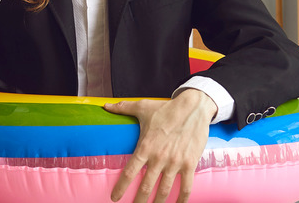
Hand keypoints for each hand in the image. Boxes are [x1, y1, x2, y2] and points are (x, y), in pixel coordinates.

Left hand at [103, 89, 217, 202]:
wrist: (193, 107)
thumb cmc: (166, 108)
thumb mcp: (143, 107)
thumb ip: (123, 108)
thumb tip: (105, 106)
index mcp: (145, 147)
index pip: (129, 172)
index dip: (121, 187)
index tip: (115, 197)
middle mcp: (159, 158)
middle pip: (146, 186)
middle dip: (139, 201)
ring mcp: (175, 163)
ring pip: (164, 190)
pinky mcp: (189, 164)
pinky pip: (186, 187)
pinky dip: (182, 199)